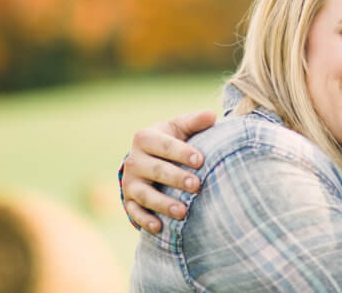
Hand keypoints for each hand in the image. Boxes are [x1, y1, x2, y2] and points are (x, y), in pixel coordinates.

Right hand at [121, 109, 215, 232]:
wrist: (146, 159)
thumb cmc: (169, 141)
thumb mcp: (178, 128)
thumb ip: (194, 122)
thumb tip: (212, 115)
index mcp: (145, 137)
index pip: (164, 145)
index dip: (182, 152)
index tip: (200, 160)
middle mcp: (134, 160)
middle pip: (156, 170)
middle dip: (176, 178)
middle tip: (196, 185)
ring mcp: (130, 182)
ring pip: (145, 194)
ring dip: (163, 204)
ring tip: (183, 211)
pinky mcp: (128, 201)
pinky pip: (135, 212)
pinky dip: (145, 220)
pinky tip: (160, 227)